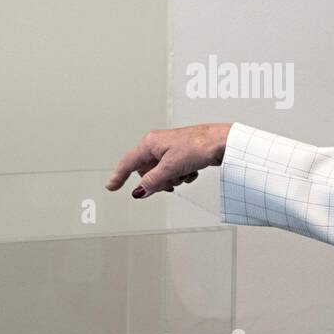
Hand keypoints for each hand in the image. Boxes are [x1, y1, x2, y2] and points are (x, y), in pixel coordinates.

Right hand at [105, 123, 232, 198]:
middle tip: (170, 184)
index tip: (111, 187)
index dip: (119, 176)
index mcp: (150, 143)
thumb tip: (139, 191)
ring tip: (184, 175)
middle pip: (146, 172)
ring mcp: (169, 150)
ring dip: (172, 179)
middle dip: (158, 182)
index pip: (128, 163)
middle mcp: (157, 145)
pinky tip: (191, 172)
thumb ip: (153, 181)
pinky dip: (182, 176)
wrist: (221, 142)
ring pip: (161, 174)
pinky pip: (173, 172)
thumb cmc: (198, 145)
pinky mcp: (181, 156)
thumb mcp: (171, 168)